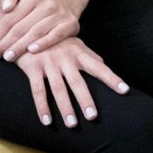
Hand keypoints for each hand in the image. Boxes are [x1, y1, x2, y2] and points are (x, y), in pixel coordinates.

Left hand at [0, 0, 81, 61]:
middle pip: (22, 27)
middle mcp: (47, 3)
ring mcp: (60, 14)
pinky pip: (56, 35)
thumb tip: (5, 8)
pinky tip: (31, 51)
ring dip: (20, 46)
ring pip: (36, 32)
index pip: (11, 17)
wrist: (64, 2)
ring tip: (8, 56)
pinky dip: (44, 43)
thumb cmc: (37, 0)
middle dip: (6, 43)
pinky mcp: (70, 23)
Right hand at [13, 37, 129, 127]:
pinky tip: (46, 121)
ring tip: (72, 125)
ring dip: (65, 107)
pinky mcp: (33, 68)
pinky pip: (38, 90)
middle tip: (93, 117)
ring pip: (58, 89)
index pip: (99, 67)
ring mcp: (48, 63)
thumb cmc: (55, 39)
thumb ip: (89, 55)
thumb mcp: (74, 43)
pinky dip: (42, 107)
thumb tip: (104, 65)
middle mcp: (65, 58)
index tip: (125, 90)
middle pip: (77, 82)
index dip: (112, 79)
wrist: (28, 28)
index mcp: (79, 53)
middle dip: (85, 100)